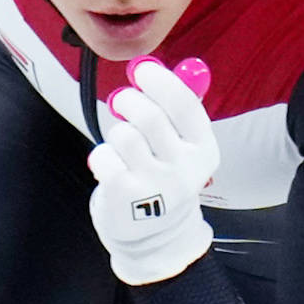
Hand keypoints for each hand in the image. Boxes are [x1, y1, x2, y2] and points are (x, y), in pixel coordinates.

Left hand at [87, 59, 218, 283]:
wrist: (155, 237)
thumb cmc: (163, 178)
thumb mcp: (181, 148)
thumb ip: (172, 110)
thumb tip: (148, 67)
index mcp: (203, 150)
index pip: (185, 106)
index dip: (161, 82)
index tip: (142, 70)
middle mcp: (184, 169)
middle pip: (150, 116)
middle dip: (128, 100)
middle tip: (122, 102)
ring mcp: (155, 185)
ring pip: (124, 135)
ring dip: (115, 132)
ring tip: (121, 146)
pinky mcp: (126, 197)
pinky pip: (103, 156)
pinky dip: (100, 155)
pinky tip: (110, 166)